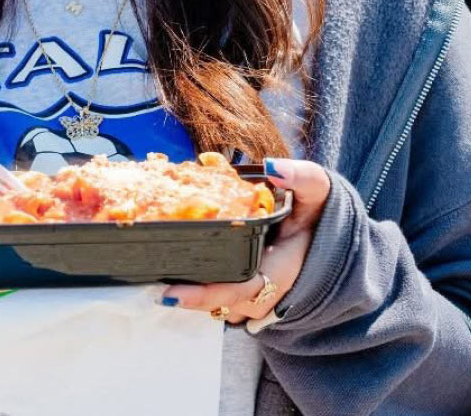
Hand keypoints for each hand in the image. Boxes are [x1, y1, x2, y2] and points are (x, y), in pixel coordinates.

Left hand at [160, 158, 331, 323]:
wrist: (322, 235)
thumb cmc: (316, 215)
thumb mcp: (317, 192)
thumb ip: (302, 177)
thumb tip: (274, 167)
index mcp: (280, 272)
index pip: (239, 291)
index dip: (204, 296)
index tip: (170, 294)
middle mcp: (263, 293)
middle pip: (218, 303)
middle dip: (184, 297)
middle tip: (148, 285)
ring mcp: (250, 297)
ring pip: (213, 303)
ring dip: (185, 293)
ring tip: (149, 277)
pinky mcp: (239, 291)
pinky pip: (214, 294)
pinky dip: (192, 285)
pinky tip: (166, 267)